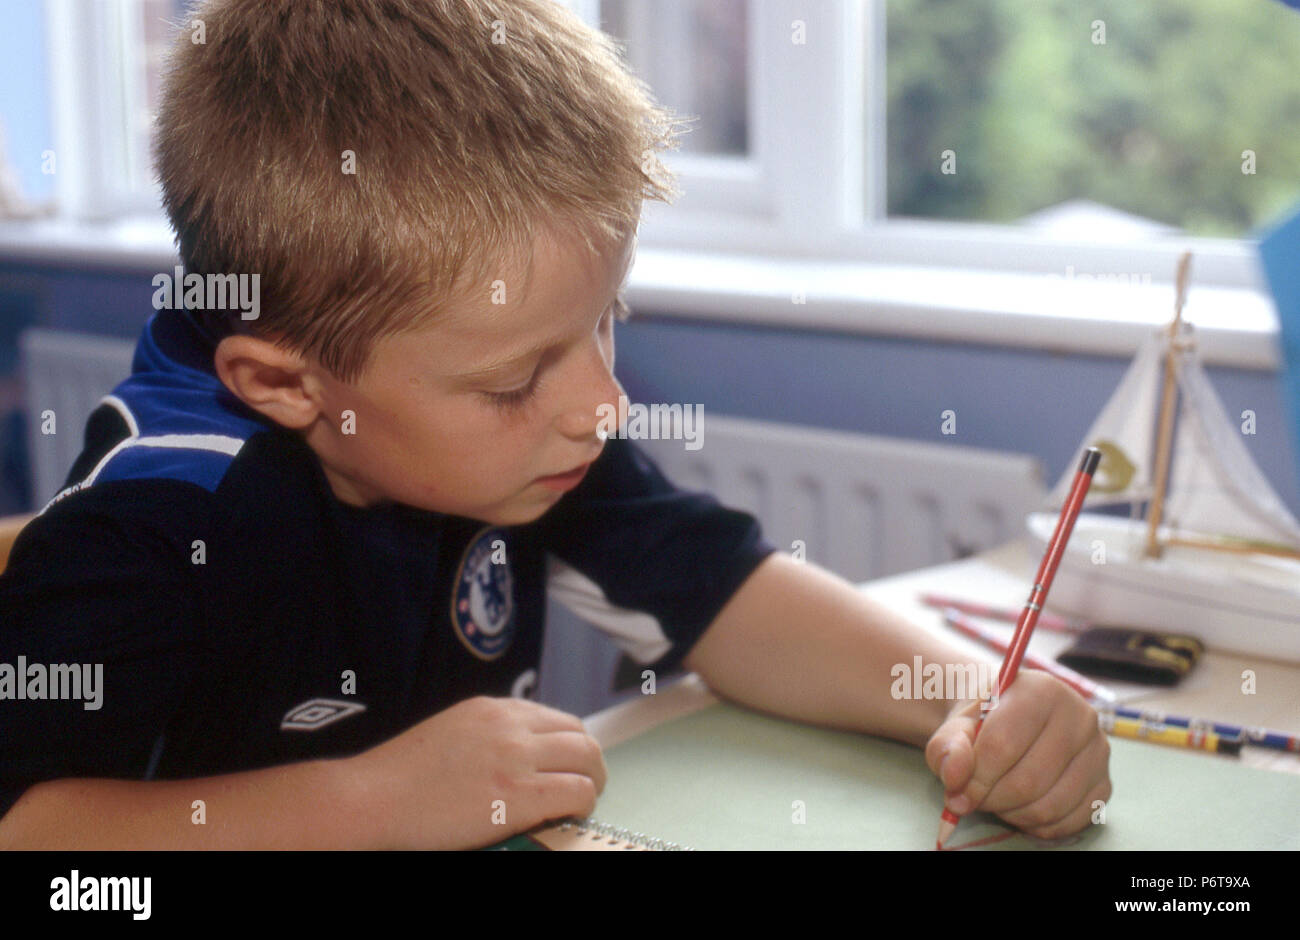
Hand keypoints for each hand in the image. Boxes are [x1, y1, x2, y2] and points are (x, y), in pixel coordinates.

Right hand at [346, 696, 606, 849]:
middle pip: (579, 735)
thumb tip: (518, 752)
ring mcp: (516, 757)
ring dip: (592, 781)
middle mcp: (510, 725)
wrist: (371, 797)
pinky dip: (583, 803)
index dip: (570, 745)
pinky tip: (571, 815)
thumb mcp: (451, 732)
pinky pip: (576, 792)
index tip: (568, 766)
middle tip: (586, 785)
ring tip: (583, 801)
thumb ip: (487, 734)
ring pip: (586, 759)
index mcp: (493, 709)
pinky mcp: (518, 794)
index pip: (556, 719)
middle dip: (589, 761)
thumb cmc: (400, 776)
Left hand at [924, 670, 1111, 839]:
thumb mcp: (955, 727)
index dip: (975, 777)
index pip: (1003, 744)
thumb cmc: (982, 723)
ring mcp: (1098, 753)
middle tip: (973, 798)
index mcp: (1041, 690)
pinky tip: (1019, 807)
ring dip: (1012, 814)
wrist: (1008, 721)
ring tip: (995, 798)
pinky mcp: (1105, 785)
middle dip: (991, 799)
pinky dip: (1036, 825)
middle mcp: (1080, 717)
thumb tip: (956, 776)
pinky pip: (1069, 822)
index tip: (956, 791)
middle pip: (1028, 781)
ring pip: (1049, 806)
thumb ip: (948, 747)